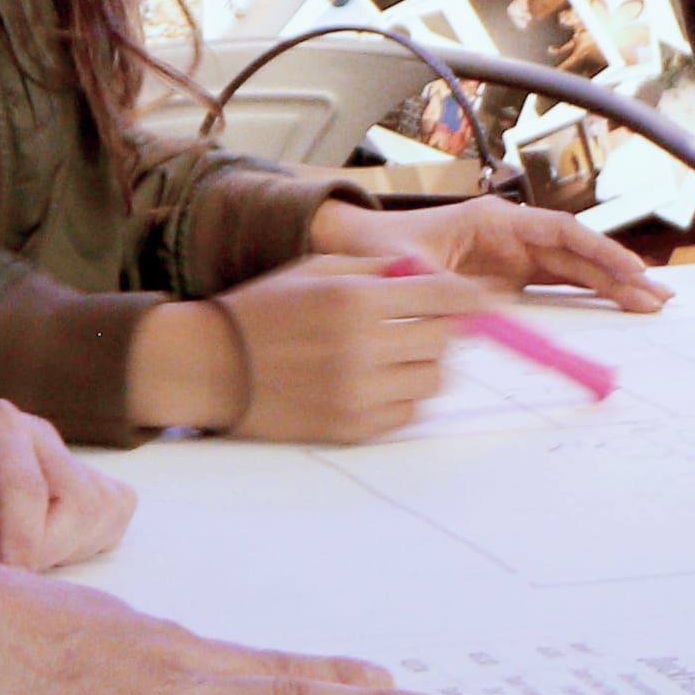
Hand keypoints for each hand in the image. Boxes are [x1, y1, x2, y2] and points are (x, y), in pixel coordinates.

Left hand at [0, 397, 133, 573]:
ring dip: (56, 553)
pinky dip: (79, 545)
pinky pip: (107, 516)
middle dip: (32, 556)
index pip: (27, 493)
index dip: (12, 554)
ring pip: (97, 515)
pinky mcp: (72, 478)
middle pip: (73, 507)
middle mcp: (34, 434)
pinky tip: (28, 554)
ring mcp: (58, 455)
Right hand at [149, 254, 461, 443]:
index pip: (444, 296)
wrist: (213, 365)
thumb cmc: (264, 310)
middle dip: (445, 326)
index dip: (470, 295)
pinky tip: (379, 379)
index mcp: (355, 299)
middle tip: (429, 322)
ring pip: (434, 378)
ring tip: (399, 351)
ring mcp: (359, 392)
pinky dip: (405, 394)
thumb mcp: (318, 267)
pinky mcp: (353, 427)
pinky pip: (409, 412)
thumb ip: (379, 269)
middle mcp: (362, 348)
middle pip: (446, 338)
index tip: (482, 298)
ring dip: (427, 361)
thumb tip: (434, 278)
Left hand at [311, 194, 670, 310]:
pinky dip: (587, 293)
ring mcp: (512, 254)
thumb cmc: (382, 251)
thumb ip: (446, 289)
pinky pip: (557, 282)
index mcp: (494, 220)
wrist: (359, 250)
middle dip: (618, 273)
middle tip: (658, 296)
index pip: (561, 233)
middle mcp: (511, 233)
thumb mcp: (410, 270)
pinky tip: (616, 304)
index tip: (630, 271)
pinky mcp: (508, 276)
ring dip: (611, 284)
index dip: (599, 252)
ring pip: (573, 268)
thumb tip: (487, 311)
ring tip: (651, 302)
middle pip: (577, 252)